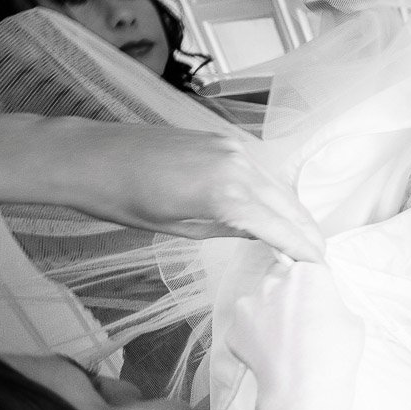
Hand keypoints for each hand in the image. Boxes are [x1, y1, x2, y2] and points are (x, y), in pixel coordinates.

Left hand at [62, 120, 324, 261]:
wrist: (91, 156)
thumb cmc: (124, 200)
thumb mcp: (180, 229)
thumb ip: (230, 230)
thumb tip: (263, 236)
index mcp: (226, 194)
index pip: (281, 228)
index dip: (303, 250)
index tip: (319, 268)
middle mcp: (238, 166)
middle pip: (289, 205)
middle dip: (307, 232)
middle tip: (319, 257)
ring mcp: (232, 148)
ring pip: (279, 186)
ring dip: (294, 212)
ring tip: (303, 238)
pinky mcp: (223, 140)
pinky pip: (261, 171)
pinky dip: (274, 193)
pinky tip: (276, 210)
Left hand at [227, 262, 363, 409]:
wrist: (303, 389)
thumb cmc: (334, 355)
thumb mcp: (352, 320)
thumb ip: (331, 304)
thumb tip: (322, 308)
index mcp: (307, 273)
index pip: (308, 267)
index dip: (314, 285)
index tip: (317, 300)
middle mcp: (274, 281)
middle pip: (281, 281)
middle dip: (289, 297)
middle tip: (302, 323)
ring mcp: (249, 303)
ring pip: (260, 302)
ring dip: (270, 315)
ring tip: (285, 342)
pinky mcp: (234, 327)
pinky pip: (245, 326)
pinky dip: (254, 337)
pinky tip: (270, 353)